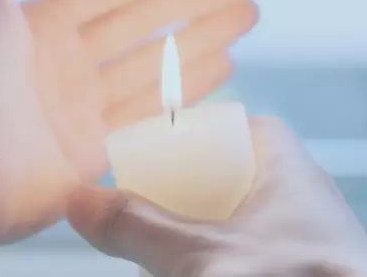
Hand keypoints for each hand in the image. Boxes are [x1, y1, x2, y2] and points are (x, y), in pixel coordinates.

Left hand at [0, 0, 255, 251]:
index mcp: (47, 21)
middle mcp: (70, 59)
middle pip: (150, 19)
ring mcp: (84, 105)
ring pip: (159, 62)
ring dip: (205, 37)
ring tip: (247, 15)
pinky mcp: (93, 149)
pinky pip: (150, 112)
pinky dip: (187, 89)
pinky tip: (224, 67)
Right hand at [68, 117, 366, 276]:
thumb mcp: (198, 256)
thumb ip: (135, 227)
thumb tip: (78, 199)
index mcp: (288, 168)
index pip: (244, 125)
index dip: (205, 128)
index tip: (170, 144)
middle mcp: (306, 197)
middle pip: (243, 168)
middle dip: (202, 179)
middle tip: (165, 195)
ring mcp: (311, 237)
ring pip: (254, 210)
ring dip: (216, 218)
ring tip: (180, 234)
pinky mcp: (311, 267)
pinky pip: (264, 243)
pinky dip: (232, 249)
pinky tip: (210, 265)